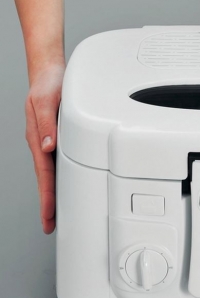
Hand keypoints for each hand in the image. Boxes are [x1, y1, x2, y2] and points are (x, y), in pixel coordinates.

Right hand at [25, 63, 64, 233]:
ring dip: (53, 193)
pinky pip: (57, 163)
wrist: (48, 72)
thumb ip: (47, 124)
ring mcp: (48, 142)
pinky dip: (58, 178)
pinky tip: (62, 185)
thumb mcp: (47, 101)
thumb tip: (48, 147)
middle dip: (48, 204)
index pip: (44, 175)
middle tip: (50, 224)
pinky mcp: (55, 137)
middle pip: (46, 179)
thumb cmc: (48, 85)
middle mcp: (43, 143)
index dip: (47, 198)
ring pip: (51, 174)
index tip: (48, 216)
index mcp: (40, 139)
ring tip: (56, 212)